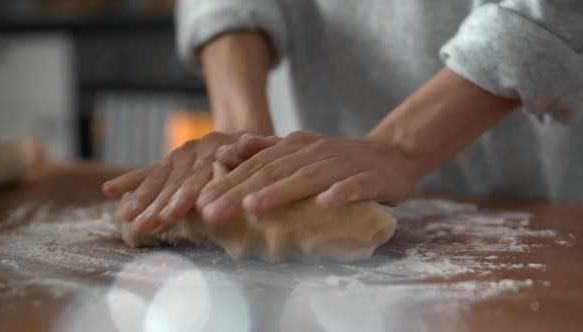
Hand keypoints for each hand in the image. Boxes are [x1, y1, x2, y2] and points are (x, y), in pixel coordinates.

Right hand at [102, 131, 263, 231]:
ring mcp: (181, 156)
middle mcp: (194, 152)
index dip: (182, 196)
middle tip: (143, 224)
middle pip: (173, 181)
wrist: (248, 138)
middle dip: (157, 204)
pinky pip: (148, 171)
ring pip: (158, 178)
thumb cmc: (263, 153)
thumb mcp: (268, 148)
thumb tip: (245, 143)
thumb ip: (258, 147)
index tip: (170, 215)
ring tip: (125, 218)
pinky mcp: (172, 163)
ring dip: (141, 198)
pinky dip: (130, 181)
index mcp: (216, 149)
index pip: (196, 177)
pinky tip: (108, 190)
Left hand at [197, 131, 420, 223]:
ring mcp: (343, 164)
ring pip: (308, 177)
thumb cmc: (340, 160)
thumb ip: (270, 150)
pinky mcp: (371, 178)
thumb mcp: (303, 152)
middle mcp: (316, 152)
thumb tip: (233, 147)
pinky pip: (355, 186)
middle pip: (274, 172)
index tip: (202, 203)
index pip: (257, 165)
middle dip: (242, 191)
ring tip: (254, 206)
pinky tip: (325, 203)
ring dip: (281, 191)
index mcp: (296, 146)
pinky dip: (341, 194)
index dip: (229, 182)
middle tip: (213, 212)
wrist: (391, 153)